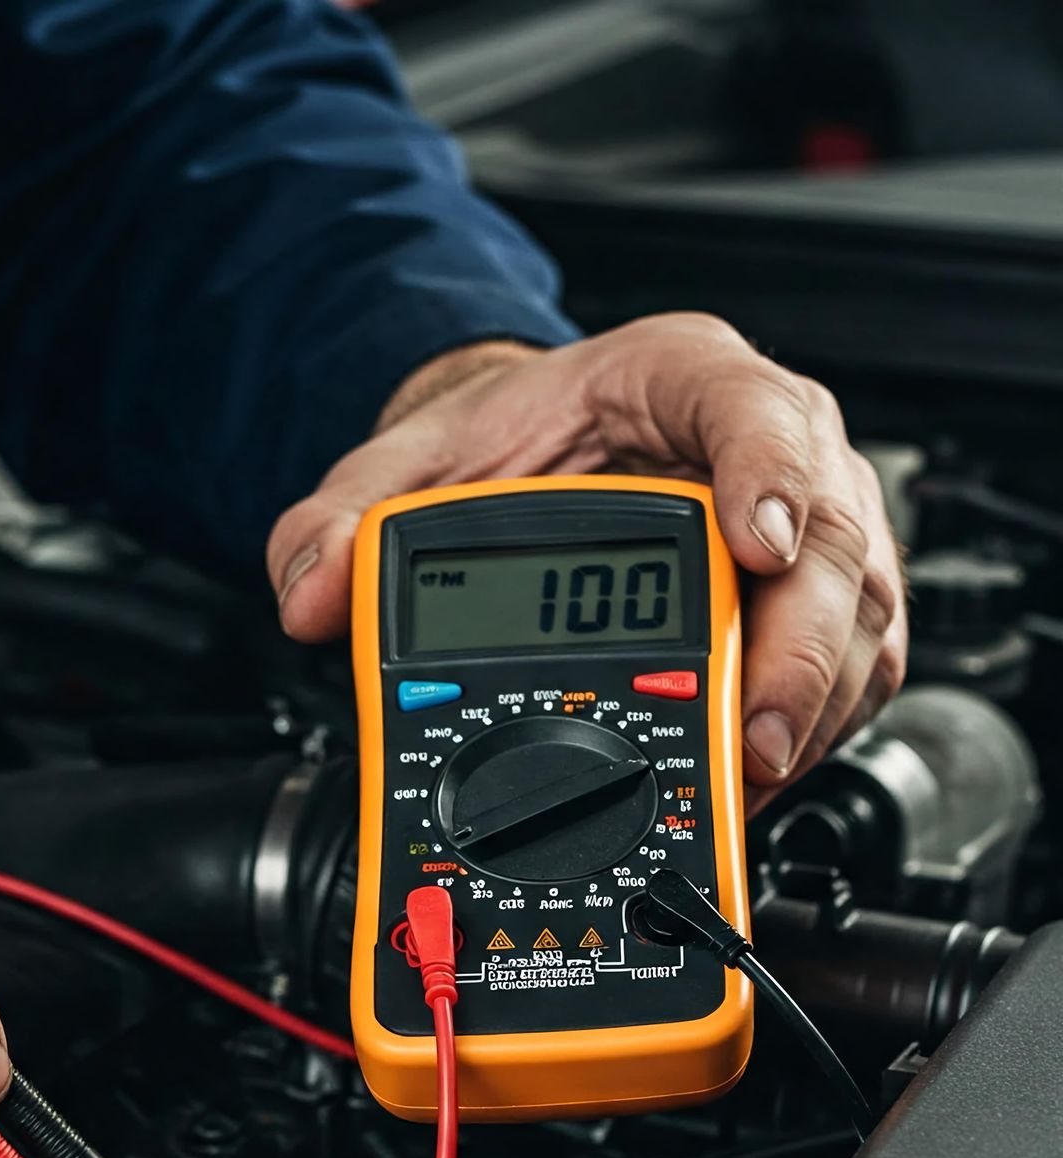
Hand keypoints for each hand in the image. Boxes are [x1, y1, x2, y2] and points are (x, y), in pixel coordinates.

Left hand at [267, 315, 906, 797]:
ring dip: (815, 700)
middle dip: (802, 644)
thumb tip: (309, 596)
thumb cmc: (505, 445)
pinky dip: (814, 723)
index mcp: (680, 377)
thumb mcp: (411, 466)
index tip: (757, 542)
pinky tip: (757, 773)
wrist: (530, 462)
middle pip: (832, 534)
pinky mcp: (808, 599)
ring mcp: (803, 523)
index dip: (772, 472)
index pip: (755, 407)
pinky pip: (847, 662)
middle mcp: (765, 443)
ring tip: (752, 772)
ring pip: (855, 609)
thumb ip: (343, 522)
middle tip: (757, 730)